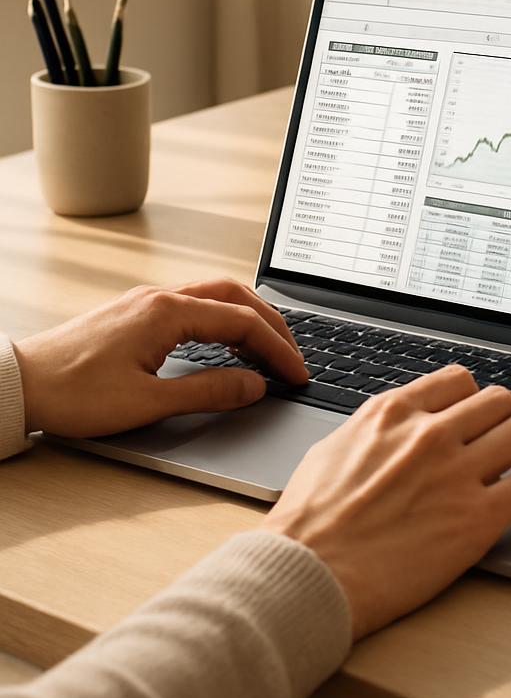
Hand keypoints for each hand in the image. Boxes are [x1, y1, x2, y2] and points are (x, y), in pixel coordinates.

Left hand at [13, 279, 308, 436]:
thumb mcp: (147, 402)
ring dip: (248, 316)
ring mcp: (147, 302)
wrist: (17, 383)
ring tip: (267, 346)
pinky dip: (222, 318)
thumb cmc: (72, 393)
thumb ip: (208, 391)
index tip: (296, 374)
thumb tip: (254, 386)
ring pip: (215, 295)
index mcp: (168, 313)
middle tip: (292, 355)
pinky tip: (225, 341)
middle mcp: (161, 298)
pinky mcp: (136, 313)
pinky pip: (194, 303)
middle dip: (272, 324)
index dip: (277, 350)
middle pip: (236, 296)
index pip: (243, 322)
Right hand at [263, 365, 510, 638]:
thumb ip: (371, 431)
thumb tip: (392, 429)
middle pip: (499, 401)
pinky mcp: (478, 517)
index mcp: (393, 413)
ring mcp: (457, 472)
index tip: (482, 416)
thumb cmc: (307, 525)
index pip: (458, 380)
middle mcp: (429, 432)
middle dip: (510, 419)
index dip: (477, 399)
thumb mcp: (330, 451)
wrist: (306, 576)